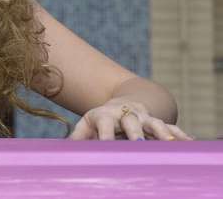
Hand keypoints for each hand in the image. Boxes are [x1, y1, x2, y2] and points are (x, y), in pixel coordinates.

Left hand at [68, 99, 192, 139]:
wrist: (121, 104)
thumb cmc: (101, 120)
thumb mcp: (87, 125)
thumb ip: (77, 137)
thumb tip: (62, 150)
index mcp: (104, 116)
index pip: (104, 125)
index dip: (105, 135)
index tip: (106, 146)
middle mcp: (125, 115)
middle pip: (130, 123)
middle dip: (135, 133)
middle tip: (138, 143)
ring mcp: (143, 118)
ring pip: (154, 123)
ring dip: (162, 132)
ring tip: (170, 143)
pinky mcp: (158, 121)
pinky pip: (172, 128)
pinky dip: (181, 135)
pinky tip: (191, 143)